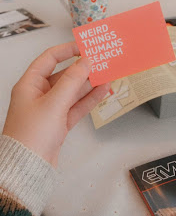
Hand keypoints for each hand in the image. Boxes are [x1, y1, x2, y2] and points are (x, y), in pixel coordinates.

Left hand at [3, 42, 109, 166]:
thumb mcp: (53, 103)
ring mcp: (50, 109)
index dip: (67, 50)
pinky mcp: (59, 122)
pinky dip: (89, 99)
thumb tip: (85, 62)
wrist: (28, 168)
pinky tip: (102, 91)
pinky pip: (76, 106)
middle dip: (83, 69)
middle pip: (64, 75)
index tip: (84, 47)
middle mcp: (39, 94)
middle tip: (101, 61)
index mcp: (30, 84)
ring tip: (107, 74)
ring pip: (73, 91)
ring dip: (89, 84)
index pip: (49, 59)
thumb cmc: (31, 135)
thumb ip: (72, 81)